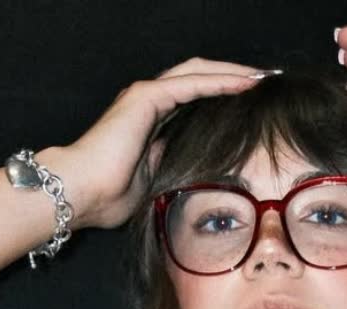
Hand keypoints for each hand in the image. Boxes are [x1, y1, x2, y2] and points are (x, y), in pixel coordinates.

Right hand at [64, 59, 269, 229]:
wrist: (80, 192)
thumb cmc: (108, 197)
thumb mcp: (152, 184)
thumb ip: (171, 169)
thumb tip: (193, 171)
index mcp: (150, 121)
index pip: (194, 100)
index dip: (222, 99)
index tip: (252, 106)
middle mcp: (149, 102)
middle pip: (200, 78)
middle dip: (233, 78)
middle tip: (265, 82)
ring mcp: (147, 96)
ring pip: (199, 73)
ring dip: (233, 74)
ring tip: (262, 78)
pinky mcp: (146, 97)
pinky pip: (192, 83)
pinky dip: (220, 81)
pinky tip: (245, 83)